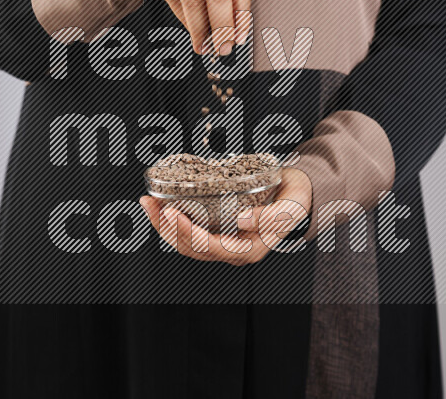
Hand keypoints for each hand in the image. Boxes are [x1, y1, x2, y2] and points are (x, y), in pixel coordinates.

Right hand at [110, 0, 250, 54]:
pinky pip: (176, 0)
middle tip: (225, 47)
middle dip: (224, 27)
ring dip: (202, 30)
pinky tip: (192, 32)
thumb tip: (230, 19)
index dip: (242, 13)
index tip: (241, 34)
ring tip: (206, 46)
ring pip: (195, 2)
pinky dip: (186, 21)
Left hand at [139, 168, 311, 265]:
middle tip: (151, 204)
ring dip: (163, 224)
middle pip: (190, 247)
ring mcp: (222, 242)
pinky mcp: (216, 230)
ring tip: (148, 203)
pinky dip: (173, 218)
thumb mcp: (289, 208)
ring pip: (185, 241)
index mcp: (248, 251)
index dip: (188, 232)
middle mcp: (231, 251)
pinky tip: (161, 204)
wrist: (296, 194)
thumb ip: (270, 217)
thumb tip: (242, 220)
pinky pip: (189, 230)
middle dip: (167, 227)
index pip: (210, 247)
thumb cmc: (294, 201)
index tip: (172, 213)